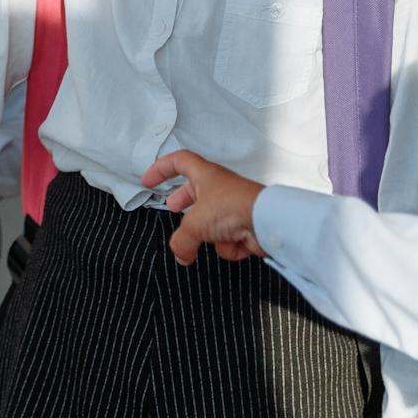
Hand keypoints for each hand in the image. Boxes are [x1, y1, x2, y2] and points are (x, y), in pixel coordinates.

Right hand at [140, 150, 267, 265]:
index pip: (178, 161)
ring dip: (207, 233)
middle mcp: (220, 187)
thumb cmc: (229, 209)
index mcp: (205, 175)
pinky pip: (228, 237)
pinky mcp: (246, 225)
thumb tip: (181, 256)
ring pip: (210, 219)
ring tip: (206, 239)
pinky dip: (229, 245)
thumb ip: (181, 241)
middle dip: (182, 202)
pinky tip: (234, 245)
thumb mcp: (194, 224)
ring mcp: (234, 206)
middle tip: (172, 210)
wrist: (269, 222)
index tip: (147, 182)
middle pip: (194, 190)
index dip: (160, 169)